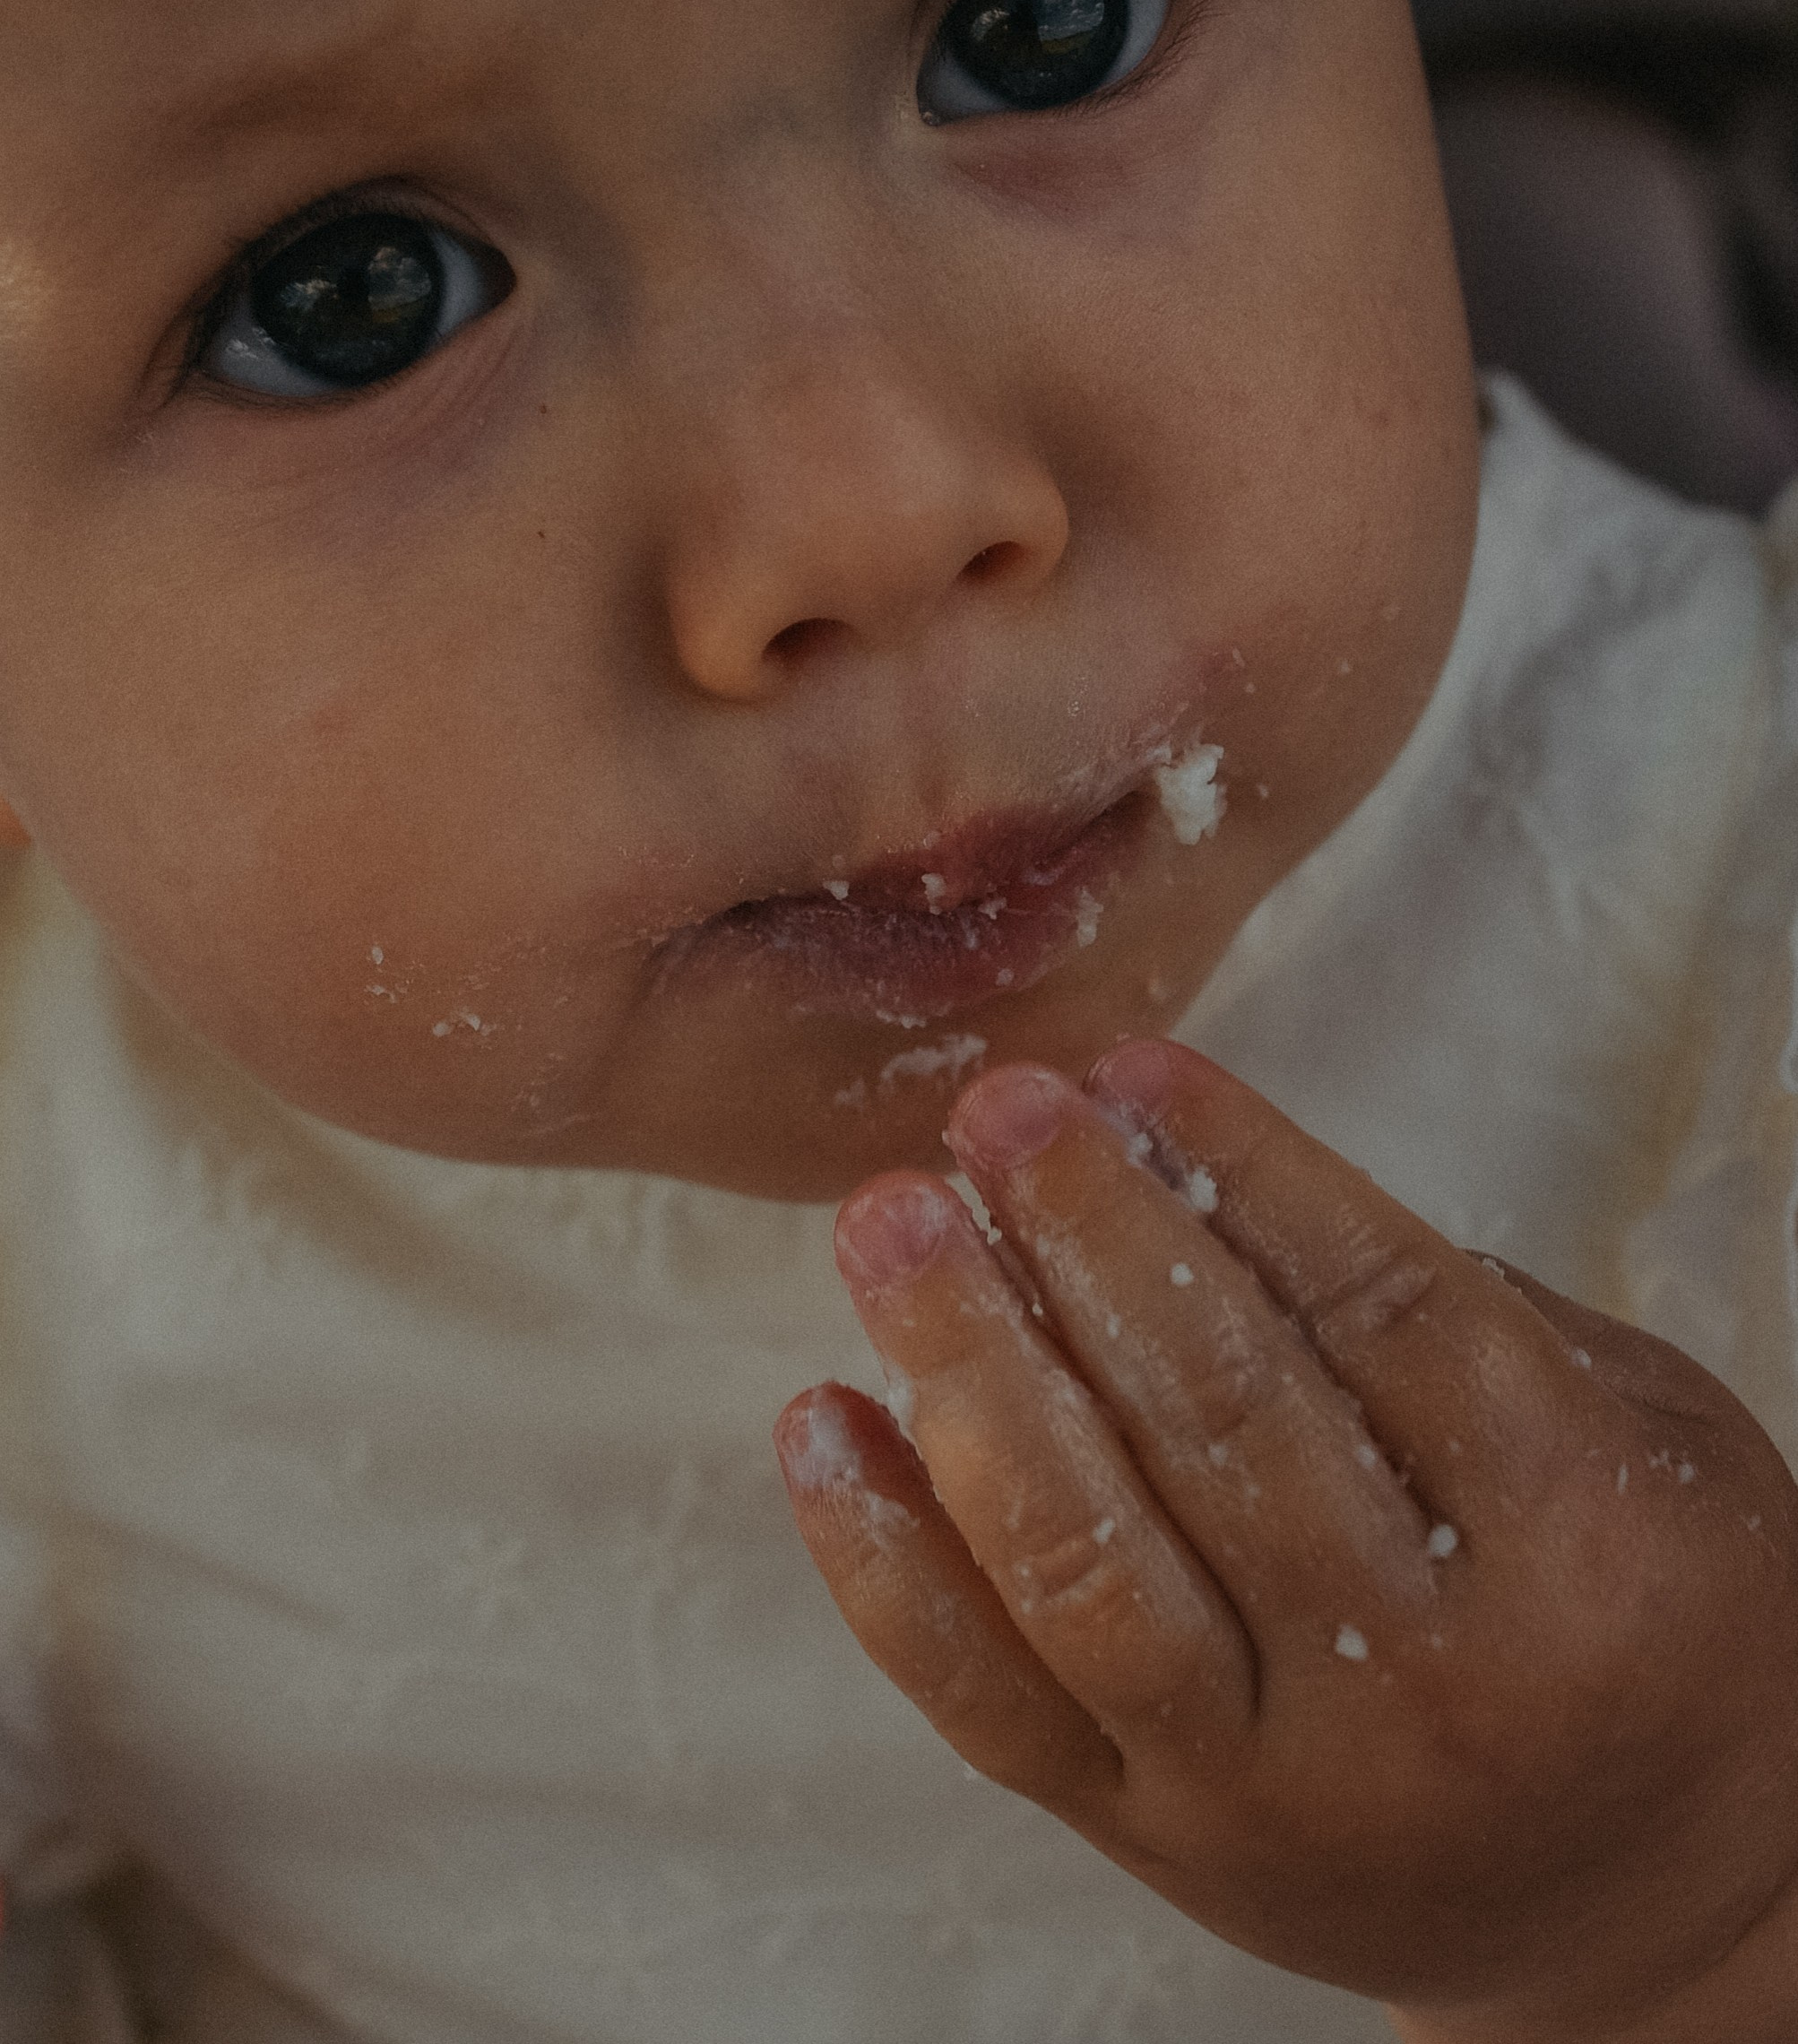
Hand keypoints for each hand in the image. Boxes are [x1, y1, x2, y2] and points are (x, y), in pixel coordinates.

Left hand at [775, 1040, 1797, 2041]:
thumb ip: (1464, 1317)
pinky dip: (887, 1561)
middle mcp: (1424, 1681)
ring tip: (892, 1221)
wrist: (1652, 1906)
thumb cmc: (1654, 1613)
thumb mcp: (1646, 1434)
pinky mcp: (1158, 1842)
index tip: (1135, 1068)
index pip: (1387, 1316)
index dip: (1252, 1171)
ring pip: (1085, 1564)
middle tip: (995, 1109)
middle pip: (1221, 1421)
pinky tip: (821, 1418)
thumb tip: (1211, 1166)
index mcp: (1578, 1547)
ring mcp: (1275, 1782)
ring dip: (968, 1366)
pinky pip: (990, 1701)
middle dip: (1089, 1241)